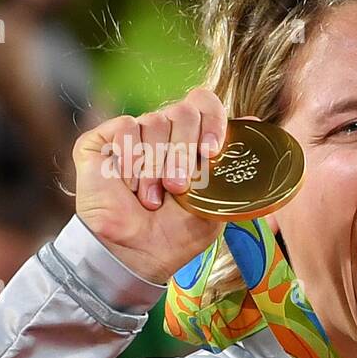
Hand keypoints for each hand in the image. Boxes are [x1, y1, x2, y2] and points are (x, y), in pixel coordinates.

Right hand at [72, 87, 227, 283]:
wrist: (136, 253)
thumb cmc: (177, 233)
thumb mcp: (216, 203)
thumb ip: (232, 166)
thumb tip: (254, 123)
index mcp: (191, 140)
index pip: (204, 103)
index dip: (211, 121)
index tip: (211, 152)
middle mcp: (163, 131)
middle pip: (182, 112)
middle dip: (184, 153)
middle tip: (178, 187)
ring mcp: (133, 134)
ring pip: (154, 122)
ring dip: (156, 167)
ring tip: (153, 199)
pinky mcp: (102, 141)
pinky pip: (125, 128)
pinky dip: (131, 160)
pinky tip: (128, 186)